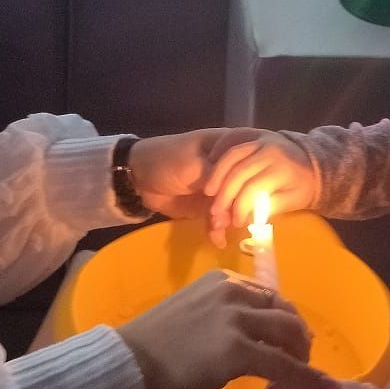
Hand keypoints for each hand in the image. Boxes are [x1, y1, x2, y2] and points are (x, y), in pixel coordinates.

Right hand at [116, 269, 334, 388]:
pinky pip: (282, 364)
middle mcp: (233, 292)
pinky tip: (311, 386)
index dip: (285, 319)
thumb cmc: (155, 343)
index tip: (290, 339)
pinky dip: (302, 376)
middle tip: (302, 358)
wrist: (131, 362)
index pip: (269, 296)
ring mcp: (236, 320)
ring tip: (303, 374)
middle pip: (285, 311)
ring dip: (302, 355)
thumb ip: (222, 313)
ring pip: (289, 333)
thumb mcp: (193, 310)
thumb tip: (246, 330)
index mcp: (222, 280)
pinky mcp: (238, 350)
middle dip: (299, 336)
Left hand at [131, 129, 263, 218]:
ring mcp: (218, 188)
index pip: (250, 165)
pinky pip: (218, 218)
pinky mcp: (207, 205)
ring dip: (227, 219)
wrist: (138, 176)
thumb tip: (238, 200)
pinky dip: (217, 230)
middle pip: (244, 189)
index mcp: (228, 148)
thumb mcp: (194, 165)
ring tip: (216, 228)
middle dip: (237, 206)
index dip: (251, 182)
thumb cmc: (166, 161)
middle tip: (225, 217)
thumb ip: (219, 179)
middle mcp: (229, 169)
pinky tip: (217, 240)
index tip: (244, 197)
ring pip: (232, 206)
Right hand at [202, 131, 318, 246]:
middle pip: (238, 171)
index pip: (253, 188)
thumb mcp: (291, 201)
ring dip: (217, 175)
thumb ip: (268, 208)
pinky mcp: (254, 136)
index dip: (240, 206)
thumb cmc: (302, 187)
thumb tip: (246, 217)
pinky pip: (232, 146)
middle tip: (215, 212)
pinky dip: (220, 160)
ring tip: (208, 193)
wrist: (314, 163)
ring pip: (231, 156)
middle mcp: (270, 150)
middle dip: (224, 193)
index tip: (236, 222)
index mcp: (281, 168)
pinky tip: (213, 175)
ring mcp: (260, 140)